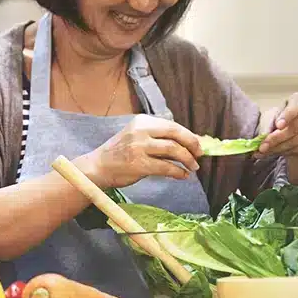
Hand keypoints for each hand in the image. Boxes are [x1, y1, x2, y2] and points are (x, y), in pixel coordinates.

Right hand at [82, 114, 202, 188]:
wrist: (98, 167)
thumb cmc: (119, 153)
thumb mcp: (136, 137)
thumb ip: (158, 137)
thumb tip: (188, 141)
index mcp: (141, 122)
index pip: (172, 125)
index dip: (189, 135)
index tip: (198, 145)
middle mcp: (140, 131)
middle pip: (175, 134)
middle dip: (192, 144)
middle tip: (199, 154)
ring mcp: (139, 147)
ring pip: (174, 150)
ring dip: (188, 160)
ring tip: (193, 167)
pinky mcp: (139, 164)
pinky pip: (167, 167)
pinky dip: (178, 172)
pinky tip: (182, 175)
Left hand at [255, 92, 297, 157]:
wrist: (291, 130)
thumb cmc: (279, 118)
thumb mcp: (270, 116)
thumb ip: (267, 124)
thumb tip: (264, 136)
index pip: (296, 106)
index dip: (287, 116)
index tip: (278, 125)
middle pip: (295, 128)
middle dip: (277, 138)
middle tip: (262, 146)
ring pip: (297, 141)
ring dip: (279, 147)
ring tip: (265, 150)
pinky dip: (285, 152)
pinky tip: (276, 150)